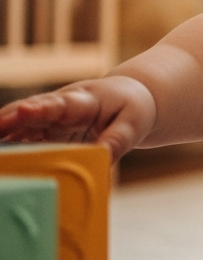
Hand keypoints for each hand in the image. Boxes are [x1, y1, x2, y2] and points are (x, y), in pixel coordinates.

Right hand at [0, 76, 156, 161]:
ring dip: (0, 134)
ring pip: (16, 124)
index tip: (24, 111)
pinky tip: (3, 162)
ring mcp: (45, 117)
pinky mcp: (40, 129)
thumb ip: (117, 140)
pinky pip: (18, 137)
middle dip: (6, 122)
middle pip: (27, 113)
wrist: (125, 96)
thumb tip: (103, 158)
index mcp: (82, 102)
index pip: (58, 105)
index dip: (40, 109)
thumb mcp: (132, 124)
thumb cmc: (130, 108)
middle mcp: (57, 106)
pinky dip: (5, 146)